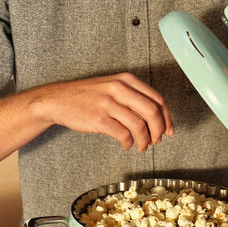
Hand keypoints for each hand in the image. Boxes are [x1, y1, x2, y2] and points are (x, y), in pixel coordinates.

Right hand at [33, 73, 174, 151]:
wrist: (58, 100)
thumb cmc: (88, 96)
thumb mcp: (113, 87)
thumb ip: (134, 98)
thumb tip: (158, 119)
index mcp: (126, 80)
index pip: (157, 99)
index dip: (167, 118)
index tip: (169, 130)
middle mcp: (119, 89)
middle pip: (152, 112)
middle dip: (159, 130)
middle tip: (157, 141)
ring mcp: (108, 103)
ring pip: (139, 125)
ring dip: (145, 141)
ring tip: (142, 146)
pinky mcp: (99, 119)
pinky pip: (123, 134)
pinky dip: (129, 143)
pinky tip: (126, 145)